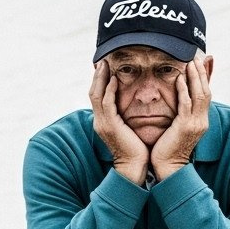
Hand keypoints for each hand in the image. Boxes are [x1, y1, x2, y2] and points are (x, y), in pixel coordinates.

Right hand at [89, 60, 148, 185]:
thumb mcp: (127, 130)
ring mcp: (102, 123)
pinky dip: (109, 90)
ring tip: (105, 64)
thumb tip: (131, 107)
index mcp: (103, 122)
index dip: (99, 82)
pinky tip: (113, 79)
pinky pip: (107, 104)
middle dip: (97, 76)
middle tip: (102, 61)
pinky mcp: (110, 126)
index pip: (97, 97)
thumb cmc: (135, 150)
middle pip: (93, 93)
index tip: (104, 68)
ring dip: (101, 79)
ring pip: (97, 96)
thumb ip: (125, 117)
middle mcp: (99, 121)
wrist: (133, 167)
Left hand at [150, 58, 211, 180]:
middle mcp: (202, 120)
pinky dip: (184, 90)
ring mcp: (196, 124)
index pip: (206, 94)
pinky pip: (186, 105)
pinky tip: (179, 79)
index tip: (198, 62)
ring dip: (195, 77)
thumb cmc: (169, 148)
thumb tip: (180, 99)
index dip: (203, 77)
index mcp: (201, 120)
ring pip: (200, 95)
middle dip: (201, 73)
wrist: (168, 168)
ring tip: (190, 62)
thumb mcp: (178, 127)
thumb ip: (180, 112)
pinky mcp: (185, 127)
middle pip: (206, 91)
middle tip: (195, 56)